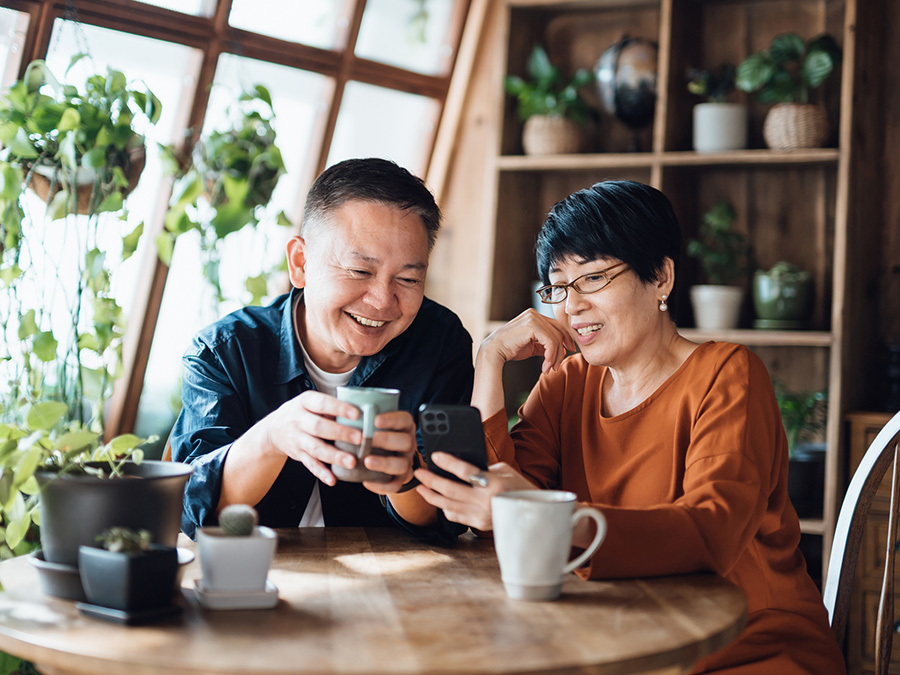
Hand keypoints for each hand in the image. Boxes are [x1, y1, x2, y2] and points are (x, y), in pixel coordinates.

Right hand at [258, 390, 369, 485]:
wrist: (274, 429)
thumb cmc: (303, 412)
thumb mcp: (312, 402)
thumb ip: (332, 407)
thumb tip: (363, 411)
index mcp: (305, 402)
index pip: (323, 404)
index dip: (339, 408)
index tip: (356, 413)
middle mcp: (298, 420)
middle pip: (319, 427)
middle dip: (340, 433)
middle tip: (360, 439)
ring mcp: (297, 439)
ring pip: (316, 448)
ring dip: (334, 456)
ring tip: (351, 462)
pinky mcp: (298, 455)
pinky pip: (310, 465)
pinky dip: (322, 473)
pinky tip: (333, 479)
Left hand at [360, 409, 417, 494]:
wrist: (388, 456)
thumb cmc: (377, 435)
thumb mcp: (376, 424)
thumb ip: (366, 417)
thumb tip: (343, 407)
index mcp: (404, 427)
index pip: (404, 419)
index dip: (392, 419)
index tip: (375, 419)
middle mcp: (409, 443)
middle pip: (406, 441)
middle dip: (386, 440)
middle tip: (366, 440)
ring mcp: (406, 461)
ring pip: (402, 464)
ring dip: (384, 463)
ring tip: (366, 462)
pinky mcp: (401, 478)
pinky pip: (395, 484)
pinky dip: (382, 485)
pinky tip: (366, 481)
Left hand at [414, 452, 536, 530]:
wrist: (532, 513)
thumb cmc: (519, 486)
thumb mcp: (505, 471)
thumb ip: (483, 468)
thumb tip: (459, 466)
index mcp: (494, 483)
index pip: (466, 471)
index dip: (448, 463)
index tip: (434, 456)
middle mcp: (486, 501)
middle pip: (450, 489)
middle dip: (431, 480)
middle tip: (418, 472)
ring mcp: (481, 515)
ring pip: (448, 505)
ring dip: (431, 495)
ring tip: (421, 487)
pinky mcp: (479, 525)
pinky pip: (455, 516)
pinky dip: (444, 507)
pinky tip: (437, 500)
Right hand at [478, 308, 574, 374]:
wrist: (494, 352)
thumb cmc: (509, 349)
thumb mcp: (531, 346)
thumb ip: (543, 345)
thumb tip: (559, 350)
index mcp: (533, 316)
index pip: (556, 326)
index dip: (565, 339)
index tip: (568, 351)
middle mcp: (534, 314)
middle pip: (558, 331)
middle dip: (561, 351)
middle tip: (556, 366)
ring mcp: (533, 318)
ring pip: (555, 338)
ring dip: (555, 357)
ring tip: (548, 369)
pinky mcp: (532, 325)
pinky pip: (550, 341)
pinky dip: (551, 355)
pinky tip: (545, 365)